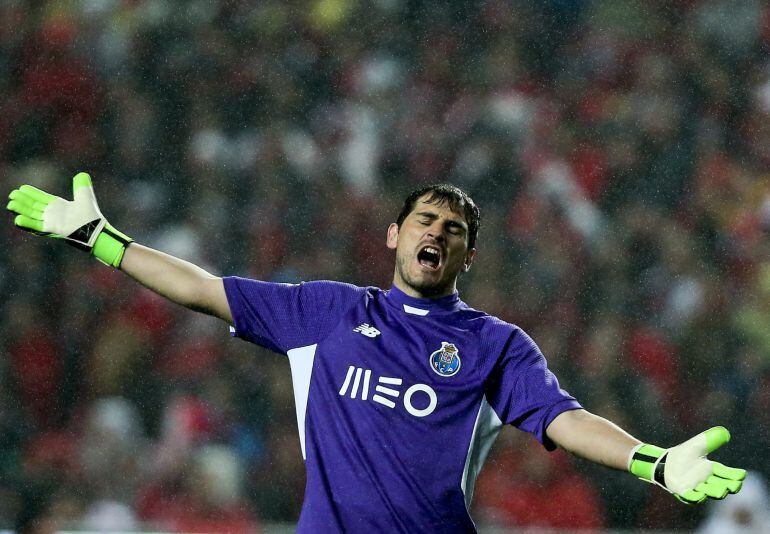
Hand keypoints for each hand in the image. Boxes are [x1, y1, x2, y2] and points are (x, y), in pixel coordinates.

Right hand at [7, 172, 131, 266]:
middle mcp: (53, 214)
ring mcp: (52, 222)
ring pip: (32, 215)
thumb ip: (82, 186)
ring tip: (10, 205)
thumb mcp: (85, 197)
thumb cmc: (91, 216)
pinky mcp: (52, 229)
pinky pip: (37, 226)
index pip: (42, 198)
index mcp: (59, 206)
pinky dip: (27, 223)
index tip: (21, 188)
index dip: (32, 193)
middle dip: (23, 201)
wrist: (96, 229)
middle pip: (34, 206)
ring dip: (21, 210)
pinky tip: (17, 219)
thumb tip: (82, 174)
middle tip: (12, 195)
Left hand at [629, 426, 745, 503]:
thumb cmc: (684, 454)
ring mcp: (695, 487)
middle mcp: (706, 480)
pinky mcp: (683, 491)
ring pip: (707, 492)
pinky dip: (695, 497)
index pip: (725, 473)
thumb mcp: (697, 445)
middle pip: (720, 485)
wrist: (665, 461)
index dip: (734, 474)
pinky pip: (690, 496)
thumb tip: (725, 432)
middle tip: (734, 486)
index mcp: (711, 469)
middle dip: (728, 486)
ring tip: (722, 491)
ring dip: (715, 492)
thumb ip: (710, 440)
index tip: (742, 474)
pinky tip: (700, 496)